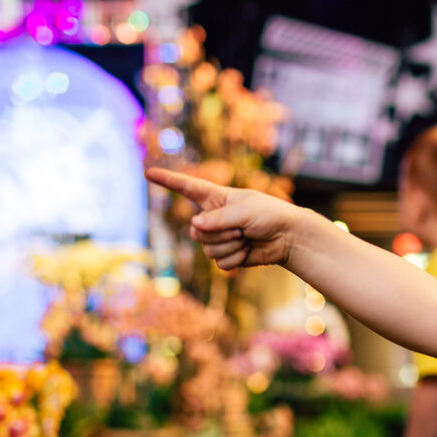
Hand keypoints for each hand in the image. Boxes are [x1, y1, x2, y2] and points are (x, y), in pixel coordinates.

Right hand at [147, 167, 299, 269]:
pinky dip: (236, 259)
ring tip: (247, 238)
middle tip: (242, 228)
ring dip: (230, 246)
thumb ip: (218, 219)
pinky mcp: (228, 255)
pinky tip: (248, 251)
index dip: (167, 181)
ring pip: (207, 249)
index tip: (148, 172)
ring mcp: (220, 237)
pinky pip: (219, 263)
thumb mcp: (244, 211)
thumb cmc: (270, 215)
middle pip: (196, 232)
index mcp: (216, 198)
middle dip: (219, 233)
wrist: (288, 237)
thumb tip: (195, 227)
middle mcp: (214, 217)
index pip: (187, 188)